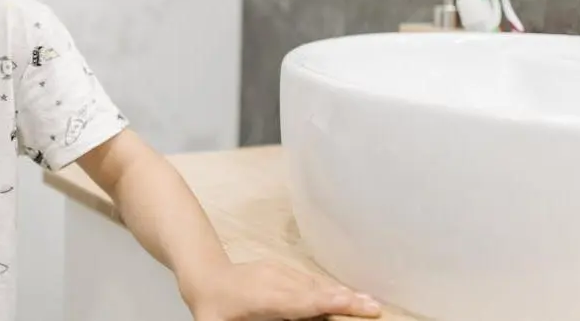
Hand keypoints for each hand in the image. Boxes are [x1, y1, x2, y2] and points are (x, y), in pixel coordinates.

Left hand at [180, 260, 381, 320]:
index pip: (301, 301)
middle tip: (375, 307)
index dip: (328, 302)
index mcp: (262, 298)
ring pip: (315, 284)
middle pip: (315, 291)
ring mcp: (278, 272)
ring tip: (368, 303)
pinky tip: (345, 295)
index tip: (352, 302)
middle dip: (345, 299)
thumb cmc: (211, 309)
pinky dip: (328, 289)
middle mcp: (274, 281)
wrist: (204, 275)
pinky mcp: (281, 269)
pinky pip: (309, 281)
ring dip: (341, 294)